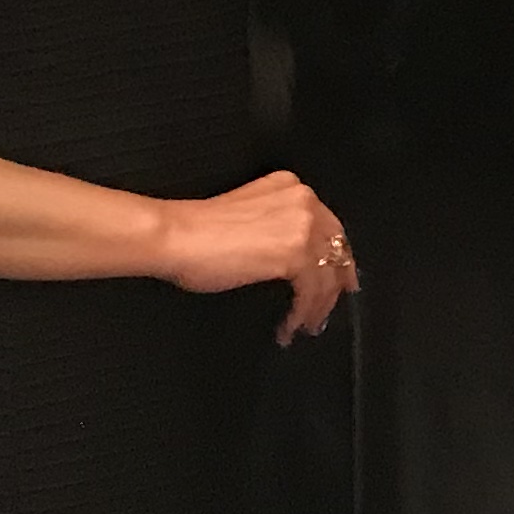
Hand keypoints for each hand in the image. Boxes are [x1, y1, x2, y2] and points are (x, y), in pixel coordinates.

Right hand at [152, 170, 356, 343]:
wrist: (175, 236)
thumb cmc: (196, 232)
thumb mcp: (250, 214)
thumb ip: (278, 224)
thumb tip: (294, 257)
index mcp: (292, 188)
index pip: (328, 227)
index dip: (335, 257)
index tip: (338, 278)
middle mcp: (304, 202)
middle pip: (336, 249)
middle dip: (334, 284)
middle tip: (328, 308)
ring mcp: (302, 227)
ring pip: (327, 274)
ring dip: (318, 305)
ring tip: (307, 325)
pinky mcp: (294, 255)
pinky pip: (312, 291)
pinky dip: (304, 312)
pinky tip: (290, 325)